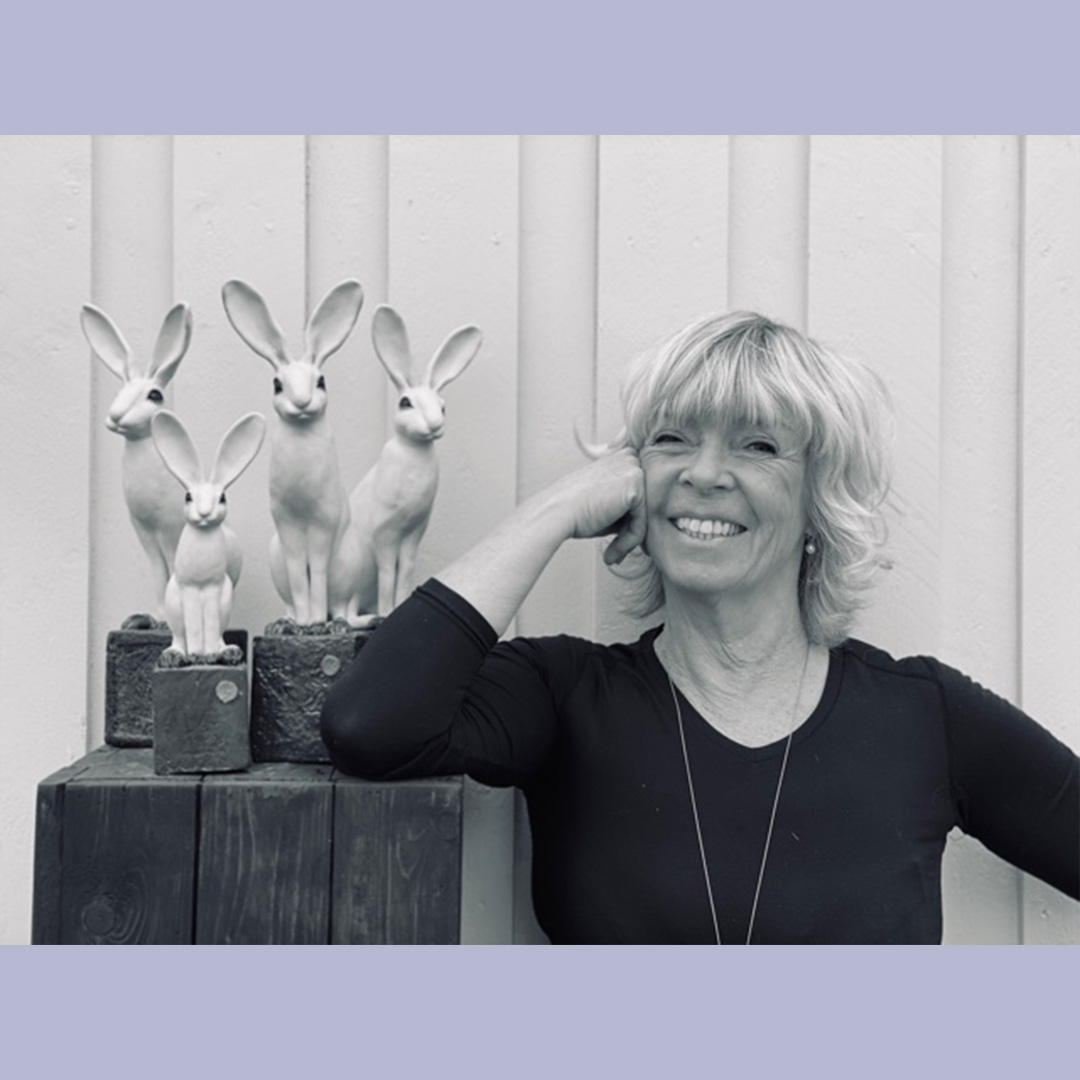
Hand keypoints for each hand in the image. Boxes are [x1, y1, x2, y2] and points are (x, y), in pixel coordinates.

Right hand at [546, 449, 646, 564]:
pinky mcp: (635, 488)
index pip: (638, 490)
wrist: (556, 513)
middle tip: (616, 549)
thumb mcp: (602, 500)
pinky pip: (641, 523)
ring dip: (629, 539)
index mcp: (618, 457)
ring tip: (613, 554)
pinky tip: (614, 551)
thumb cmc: (571, 509)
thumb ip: (622, 505)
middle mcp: (627, 459)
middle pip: (644, 502)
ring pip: (644, 514)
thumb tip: (637, 523)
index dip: (629, 516)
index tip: (618, 537)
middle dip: (631, 528)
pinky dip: (629, 541)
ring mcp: (633, 471)